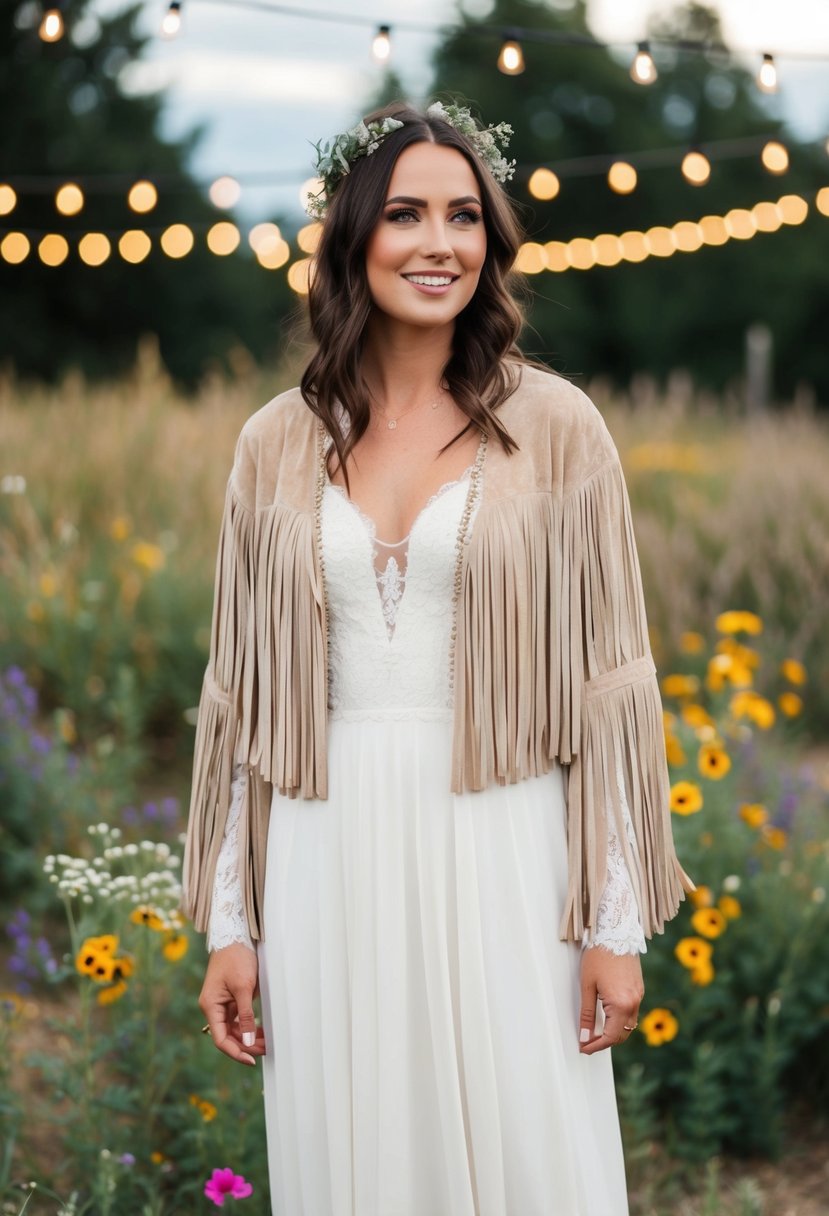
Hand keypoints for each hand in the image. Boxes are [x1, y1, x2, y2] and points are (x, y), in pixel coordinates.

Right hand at [199, 943, 265, 1066]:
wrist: (234, 936)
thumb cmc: (236, 958)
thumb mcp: (244, 987)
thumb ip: (245, 1016)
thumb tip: (246, 1042)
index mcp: (210, 1006)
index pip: (220, 1039)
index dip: (235, 1052)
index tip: (251, 1060)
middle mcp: (213, 1007)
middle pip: (227, 1036)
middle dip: (245, 1045)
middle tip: (265, 1049)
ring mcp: (220, 1004)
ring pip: (233, 1029)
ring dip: (248, 1037)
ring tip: (266, 1041)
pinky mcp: (229, 999)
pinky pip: (237, 1019)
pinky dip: (248, 1026)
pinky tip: (260, 1030)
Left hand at [578, 944, 643, 1054]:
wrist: (616, 932)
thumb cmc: (598, 956)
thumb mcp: (588, 986)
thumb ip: (586, 1014)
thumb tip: (584, 1037)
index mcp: (621, 1004)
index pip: (610, 1037)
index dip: (596, 1046)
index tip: (584, 1048)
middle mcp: (634, 1003)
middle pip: (622, 1035)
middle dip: (606, 1042)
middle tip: (588, 1043)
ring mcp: (639, 995)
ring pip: (629, 1025)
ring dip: (615, 1032)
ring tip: (596, 1032)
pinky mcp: (639, 989)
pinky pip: (632, 1012)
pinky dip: (621, 1020)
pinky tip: (608, 1016)